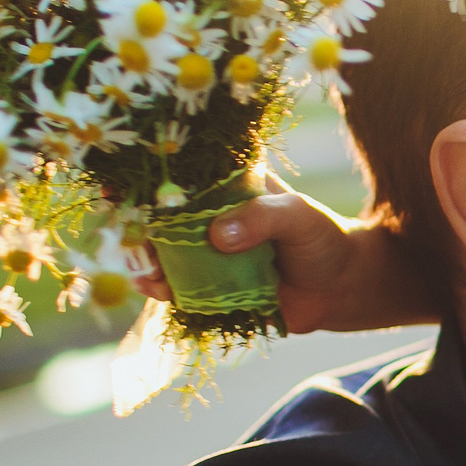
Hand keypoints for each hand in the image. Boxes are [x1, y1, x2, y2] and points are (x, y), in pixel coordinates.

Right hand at [131, 176, 442, 333]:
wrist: (341, 288)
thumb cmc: (322, 239)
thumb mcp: (297, 216)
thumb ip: (261, 218)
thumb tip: (218, 236)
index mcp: (230, 187)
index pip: (184, 177)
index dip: (152, 179)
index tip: (124, 184)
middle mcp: (213, 217)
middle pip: (164, 217)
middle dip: (141, 224)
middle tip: (130, 233)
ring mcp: (209, 253)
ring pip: (165, 253)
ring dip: (148, 259)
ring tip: (144, 266)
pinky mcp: (212, 286)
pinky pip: (179, 287)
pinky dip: (163, 288)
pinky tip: (153, 287)